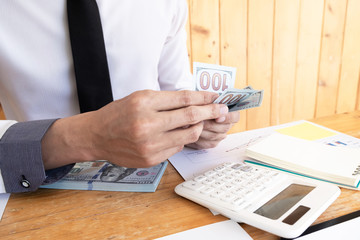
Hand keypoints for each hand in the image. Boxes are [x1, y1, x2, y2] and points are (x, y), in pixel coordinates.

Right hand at [41, 90, 229, 168]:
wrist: (97, 136)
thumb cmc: (119, 114)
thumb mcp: (139, 98)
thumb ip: (166, 100)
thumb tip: (196, 102)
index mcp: (144, 103)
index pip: (183, 99)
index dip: (203, 97)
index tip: (215, 97)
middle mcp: (147, 124)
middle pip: (190, 116)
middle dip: (210, 112)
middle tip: (222, 110)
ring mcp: (150, 144)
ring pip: (189, 135)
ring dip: (197, 127)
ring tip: (197, 122)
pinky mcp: (151, 158)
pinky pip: (177, 146)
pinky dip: (181, 138)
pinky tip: (174, 134)